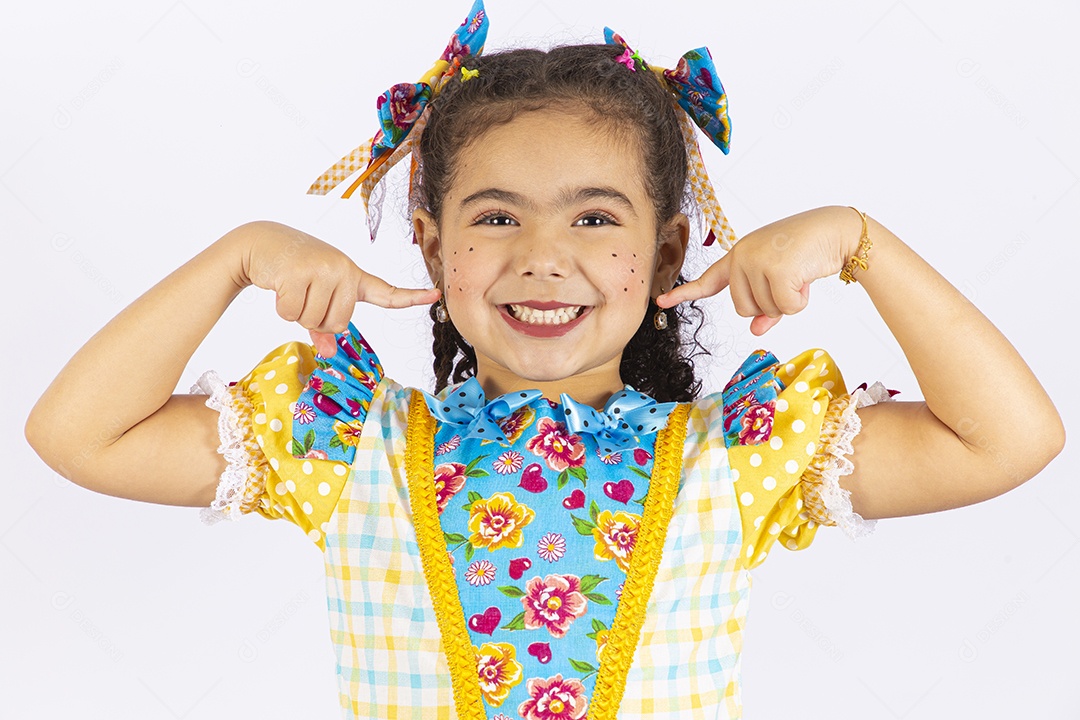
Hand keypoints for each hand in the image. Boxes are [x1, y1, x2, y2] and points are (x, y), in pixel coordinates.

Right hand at [239, 221, 440, 356]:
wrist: (262, 242)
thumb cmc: (293, 272)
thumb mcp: (314, 297)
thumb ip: (324, 327)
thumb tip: (327, 353)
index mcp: (353, 277)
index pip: (387, 292)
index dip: (412, 297)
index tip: (436, 296)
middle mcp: (344, 270)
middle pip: (339, 324)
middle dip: (316, 320)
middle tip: (304, 295)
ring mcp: (325, 269)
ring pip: (315, 321)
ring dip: (297, 313)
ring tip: (292, 286)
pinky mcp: (301, 271)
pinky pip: (293, 313)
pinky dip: (282, 307)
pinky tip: (280, 284)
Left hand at [656, 207, 847, 335]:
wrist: (835, 231)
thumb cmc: (807, 254)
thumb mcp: (781, 281)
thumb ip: (765, 306)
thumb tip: (756, 331)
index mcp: (739, 256)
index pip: (708, 280)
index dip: (684, 293)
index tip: (661, 302)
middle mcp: (741, 256)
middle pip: (742, 309)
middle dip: (769, 304)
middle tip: (788, 280)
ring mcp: (755, 261)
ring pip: (763, 310)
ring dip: (787, 302)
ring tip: (798, 274)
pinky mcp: (774, 269)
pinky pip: (784, 308)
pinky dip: (799, 301)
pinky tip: (806, 278)